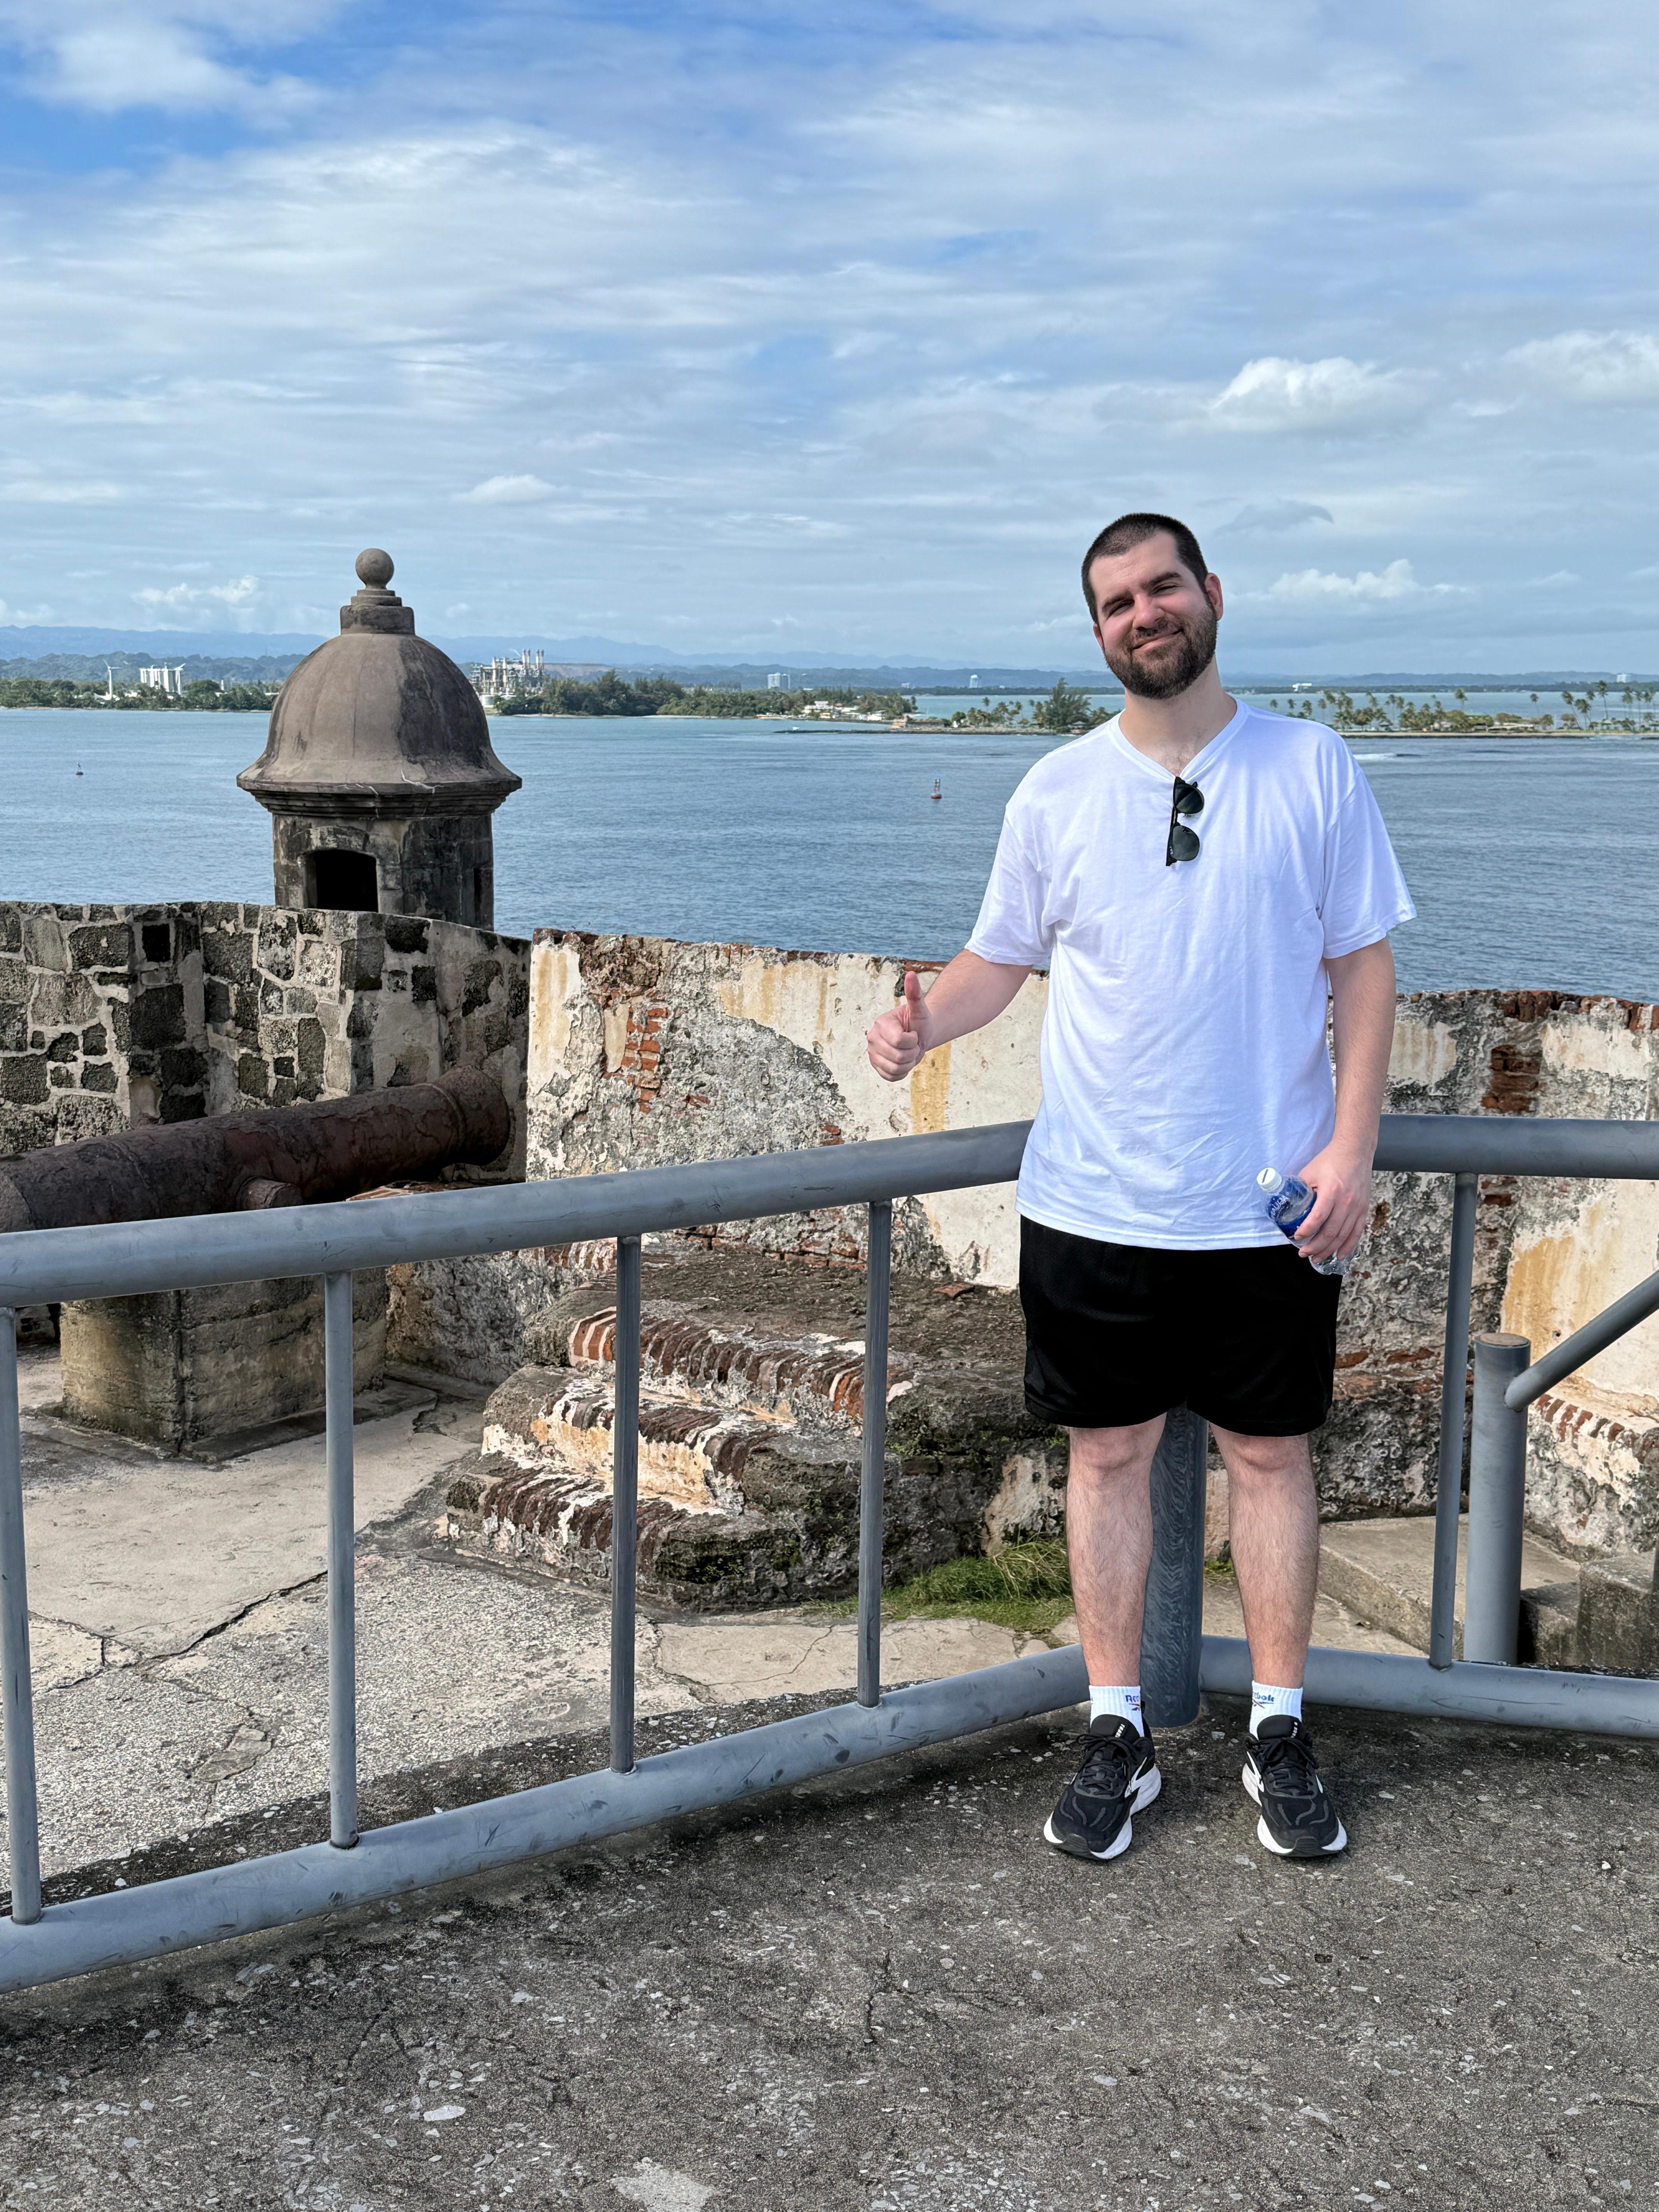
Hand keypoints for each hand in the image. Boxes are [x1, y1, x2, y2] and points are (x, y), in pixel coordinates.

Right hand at [866, 970, 932, 1081]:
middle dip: (912, 1053)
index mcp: (881, 1024)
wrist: (918, 1036)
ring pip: (895, 1069)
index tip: (914, 1034)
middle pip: (898, 1057)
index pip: (900, 1041)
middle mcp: (872, 1038)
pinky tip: (903, 1061)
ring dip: (908, 1064)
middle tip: (913, 1044)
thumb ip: (915, 993)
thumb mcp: (920, 1009)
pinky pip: (891, 1077)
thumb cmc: (919, 1022)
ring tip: (908, 1053)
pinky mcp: (875, 1066)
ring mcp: (872, 1053)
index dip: (913, 1041)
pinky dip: (902, 1072)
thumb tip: (910, 973)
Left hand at [1291, 1144, 1371, 1264]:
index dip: (1305, 1231)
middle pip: (1330, 1232)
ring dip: (1329, 1250)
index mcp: (1331, 1191)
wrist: (1355, 1152)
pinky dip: (1348, 1246)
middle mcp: (1346, 1202)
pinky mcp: (1363, 1209)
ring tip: (1316, 1258)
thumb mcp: (1309, 1172)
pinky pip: (1356, 1232)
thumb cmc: (1330, 1160)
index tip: (1296, 1238)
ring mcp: (1357, 1207)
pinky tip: (1339, 1255)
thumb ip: (1301, 1190)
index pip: (1317, 1219)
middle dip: (1315, 1247)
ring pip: (1343, 1236)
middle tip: (1304, 1254)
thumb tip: (1289, 1207)